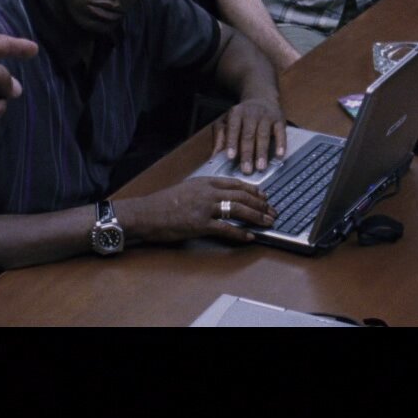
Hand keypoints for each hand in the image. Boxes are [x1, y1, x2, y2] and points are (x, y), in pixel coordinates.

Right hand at [117, 177, 275, 244]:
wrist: (146, 213)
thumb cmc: (162, 203)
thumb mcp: (186, 189)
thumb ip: (204, 190)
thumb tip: (220, 197)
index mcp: (205, 181)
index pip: (236, 183)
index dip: (254, 190)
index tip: (264, 196)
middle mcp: (207, 192)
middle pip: (242, 195)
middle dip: (261, 204)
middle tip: (272, 211)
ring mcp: (204, 207)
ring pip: (238, 209)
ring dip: (256, 216)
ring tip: (267, 222)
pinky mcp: (200, 224)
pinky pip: (226, 228)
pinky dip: (240, 233)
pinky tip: (249, 236)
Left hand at [212, 97, 287, 174]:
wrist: (262, 97)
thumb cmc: (242, 115)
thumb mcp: (227, 120)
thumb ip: (220, 137)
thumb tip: (214, 156)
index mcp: (236, 114)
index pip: (233, 129)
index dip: (232, 142)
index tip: (230, 157)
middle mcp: (251, 113)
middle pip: (248, 135)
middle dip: (247, 153)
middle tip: (246, 170)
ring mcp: (266, 116)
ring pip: (263, 135)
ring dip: (262, 152)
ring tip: (261, 167)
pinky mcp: (279, 119)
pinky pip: (281, 132)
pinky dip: (281, 144)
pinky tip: (279, 155)